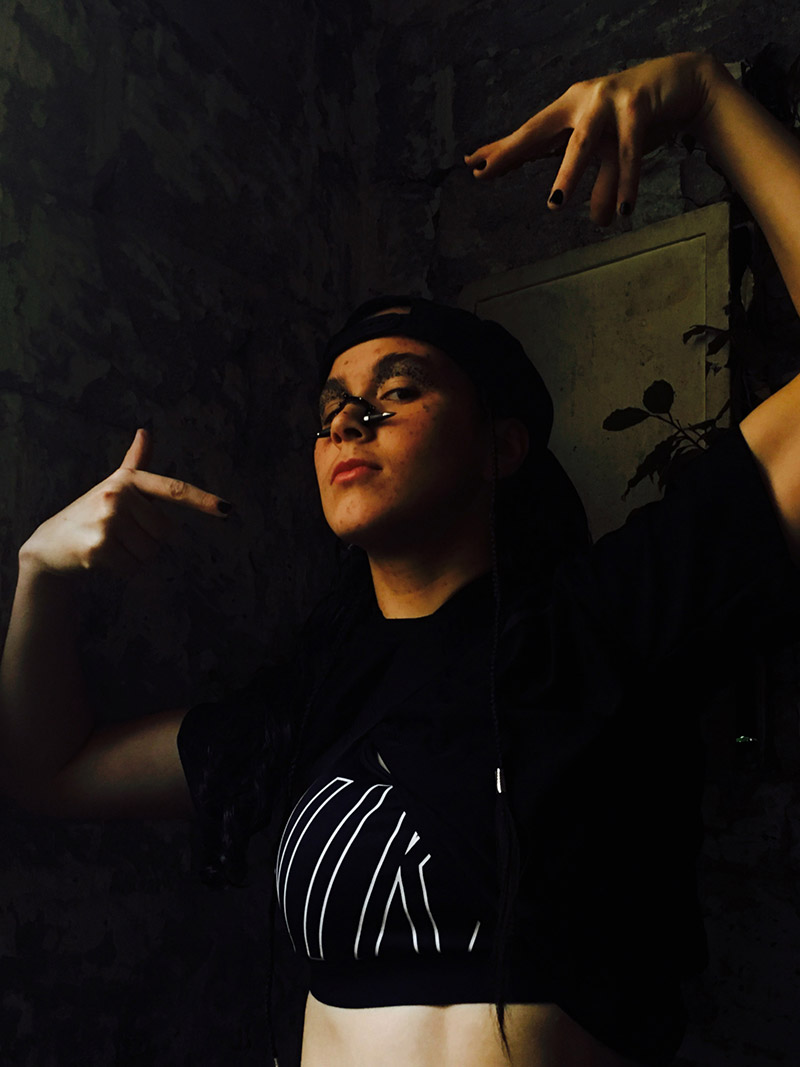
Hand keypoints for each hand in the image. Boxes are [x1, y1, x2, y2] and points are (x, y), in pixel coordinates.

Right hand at [20, 429, 230, 576]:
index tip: (227, 509)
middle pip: (166, 533)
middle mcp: (118, 495)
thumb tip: (145, 431)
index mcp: (128, 480)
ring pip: (151, 552)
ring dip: (135, 557)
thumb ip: (135, 463)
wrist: (50, 544)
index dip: (202, 500)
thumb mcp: (114, 486)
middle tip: (120, 535)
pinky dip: (125, 571)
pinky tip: (102, 559)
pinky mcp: (99, 547)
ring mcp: (107, 520)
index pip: (173, 489)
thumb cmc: (90, 513)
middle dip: (148, 541)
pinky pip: (135, 568)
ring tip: (111, 545)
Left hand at [464, 52, 719, 225]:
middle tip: (487, 172)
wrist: (683, 84)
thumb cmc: (636, 118)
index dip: (503, 150)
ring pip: (582, 144)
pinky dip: (626, 184)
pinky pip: (628, 152)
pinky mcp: (637, 106)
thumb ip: (586, 173)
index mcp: (568, 109)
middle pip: (540, 132)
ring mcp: (608, 101)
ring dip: (568, 175)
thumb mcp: (605, 147)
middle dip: (513, 152)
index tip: (473, 165)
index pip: (529, 134)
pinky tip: (622, 211)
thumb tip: (578, 214)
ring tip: (555, 206)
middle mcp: (581, 101)